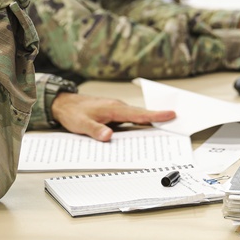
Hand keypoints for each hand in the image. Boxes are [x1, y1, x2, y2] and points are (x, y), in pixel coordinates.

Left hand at [50, 92, 175, 141]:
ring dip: (149, 123)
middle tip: (175, 123)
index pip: (138, 114)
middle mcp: (118, 108)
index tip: (171, 114)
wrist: (64, 104)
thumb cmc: (73, 112)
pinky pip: (129, 120)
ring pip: (136, 118)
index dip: (155, 115)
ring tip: (164, 130)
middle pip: (142, 115)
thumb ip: (95, 130)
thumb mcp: (81, 124)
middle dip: (158, 119)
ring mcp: (116, 111)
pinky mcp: (113, 114)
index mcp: (114, 109)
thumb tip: (109, 136)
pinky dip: (138, 125)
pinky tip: (142, 133)